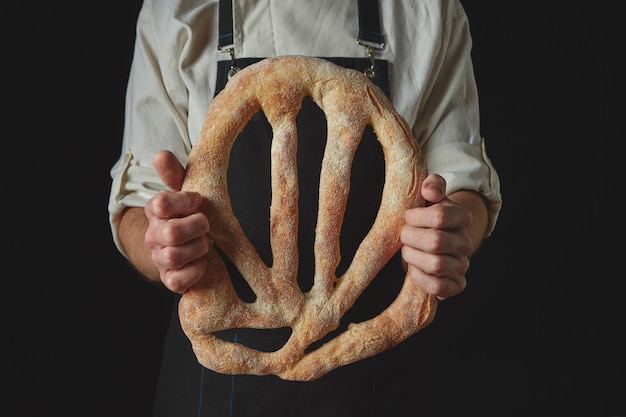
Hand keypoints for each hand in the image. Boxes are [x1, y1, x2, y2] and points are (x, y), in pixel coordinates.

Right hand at [144, 150, 210, 292]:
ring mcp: (160, 258)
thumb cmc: (186, 213)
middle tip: (206, 224)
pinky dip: (194, 272)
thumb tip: (161, 155)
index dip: (184, 201)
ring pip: (174, 256)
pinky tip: (202, 262)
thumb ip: (174, 173)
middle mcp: (154, 235)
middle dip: (197, 227)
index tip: (198, 200)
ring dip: (198, 248)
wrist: (180, 246)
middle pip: (171, 232)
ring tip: (205, 243)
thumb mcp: (183, 191)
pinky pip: (177, 281)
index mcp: (156, 210)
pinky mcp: (169, 278)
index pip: (161, 203)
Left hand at [401, 174, 473, 299]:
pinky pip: (437, 287)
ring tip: (407, 251)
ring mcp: (462, 265)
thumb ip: (432, 184)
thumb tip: (429, 191)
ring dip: (413, 257)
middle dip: (410, 238)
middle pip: (435, 241)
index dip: (416, 217)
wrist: (438, 243)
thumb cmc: (428, 218)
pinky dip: (419, 277)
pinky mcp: (455, 285)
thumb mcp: (430, 196)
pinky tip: (413, 268)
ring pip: (436, 264)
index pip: (440, 215)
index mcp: (462, 217)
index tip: (408, 217)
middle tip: (403, 235)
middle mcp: (466, 242)